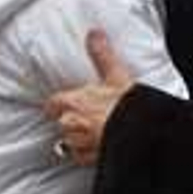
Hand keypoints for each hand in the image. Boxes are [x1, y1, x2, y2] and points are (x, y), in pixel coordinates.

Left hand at [44, 30, 134, 165]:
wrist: (141, 135)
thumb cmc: (127, 107)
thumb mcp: (116, 74)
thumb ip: (101, 54)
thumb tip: (94, 32)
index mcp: (72, 103)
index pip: (51, 104)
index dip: (58, 104)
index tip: (66, 103)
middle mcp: (70, 124)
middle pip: (61, 123)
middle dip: (72, 121)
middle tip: (87, 117)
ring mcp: (78, 145)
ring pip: (69, 143)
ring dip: (78, 139)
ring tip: (94, 134)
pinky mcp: (88, 160)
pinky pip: (81, 158)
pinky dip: (87, 154)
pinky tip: (98, 148)